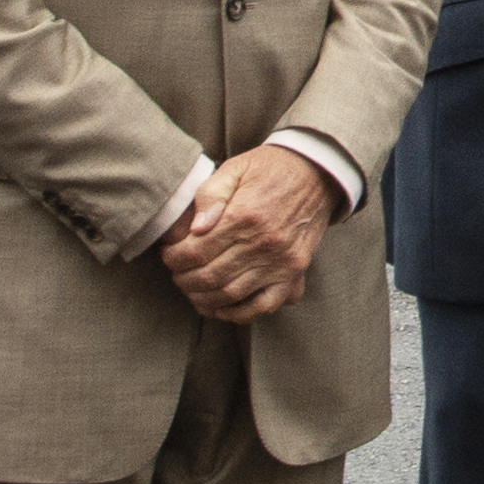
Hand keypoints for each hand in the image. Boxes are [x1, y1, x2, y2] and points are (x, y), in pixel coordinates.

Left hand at [159, 143, 342, 323]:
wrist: (316, 173)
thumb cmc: (269, 170)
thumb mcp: (234, 169)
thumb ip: (211, 195)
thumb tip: (195, 228)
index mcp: (244, 216)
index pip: (196, 251)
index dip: (174, 258)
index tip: (167, 255)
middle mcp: (263, 243)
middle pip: (210, 276)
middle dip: (184, 279)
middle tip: (176, 274)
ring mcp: (281, 262)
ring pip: (231, 294)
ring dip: (203, 298)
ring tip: (191, 289)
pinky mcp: (293, 272)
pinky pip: (263, 306)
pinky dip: (238, 313)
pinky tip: (220, 307)